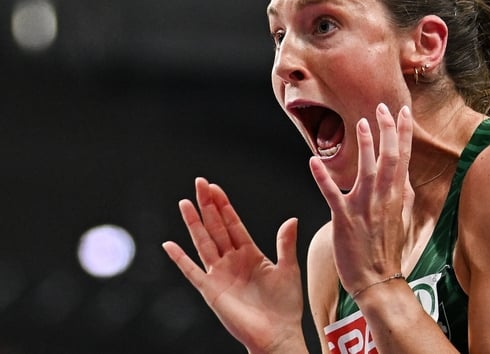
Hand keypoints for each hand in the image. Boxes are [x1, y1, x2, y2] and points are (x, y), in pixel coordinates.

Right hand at [162, 178, 304, 353]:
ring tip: (184, 203)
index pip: (233, 224)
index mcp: (250, 254)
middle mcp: (232, 261)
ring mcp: (220, 275)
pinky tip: (170, 245)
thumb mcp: (288, 269)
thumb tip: (291, 219)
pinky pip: (192, 272)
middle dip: (208, 205)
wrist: (278, 334)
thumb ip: (285, 244)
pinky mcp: (211, 291)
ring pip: (203, 243)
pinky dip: (180, 259)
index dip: (224, 206)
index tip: (216, 187)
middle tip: (199, 183)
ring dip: (194, 223)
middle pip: (216, 227)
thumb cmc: (285, 306)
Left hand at [309, 103, 413, 294]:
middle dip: (387, 130)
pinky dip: (322, 177)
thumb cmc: (386, 251)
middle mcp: (383, 198)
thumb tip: (404, 178)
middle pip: (389, 158)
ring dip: (365, 146)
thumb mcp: (401, 220)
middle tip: (382, 107)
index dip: (402, 133)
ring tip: (360, 123)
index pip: (403, 158)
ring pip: (366, 170)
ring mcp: (364, 207)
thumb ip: (402, 196)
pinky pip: (332, 194)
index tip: (402, 111)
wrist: (378, 280)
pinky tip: (313, 161)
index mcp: (396, 197)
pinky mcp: (344, 219)